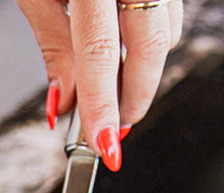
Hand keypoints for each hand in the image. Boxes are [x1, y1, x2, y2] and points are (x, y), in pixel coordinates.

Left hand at [16, 0, 183, 169]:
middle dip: (132, 101)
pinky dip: (149, 46)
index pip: (101, 55)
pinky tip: (127, 58)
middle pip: (149, 49)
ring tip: (113, 97)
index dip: (103, 107)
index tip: (103, 146)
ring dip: (141, 76)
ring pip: (166, 35)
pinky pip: (169, 15)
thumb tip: (65, 101)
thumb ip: (55, 45)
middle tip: (112, 132)